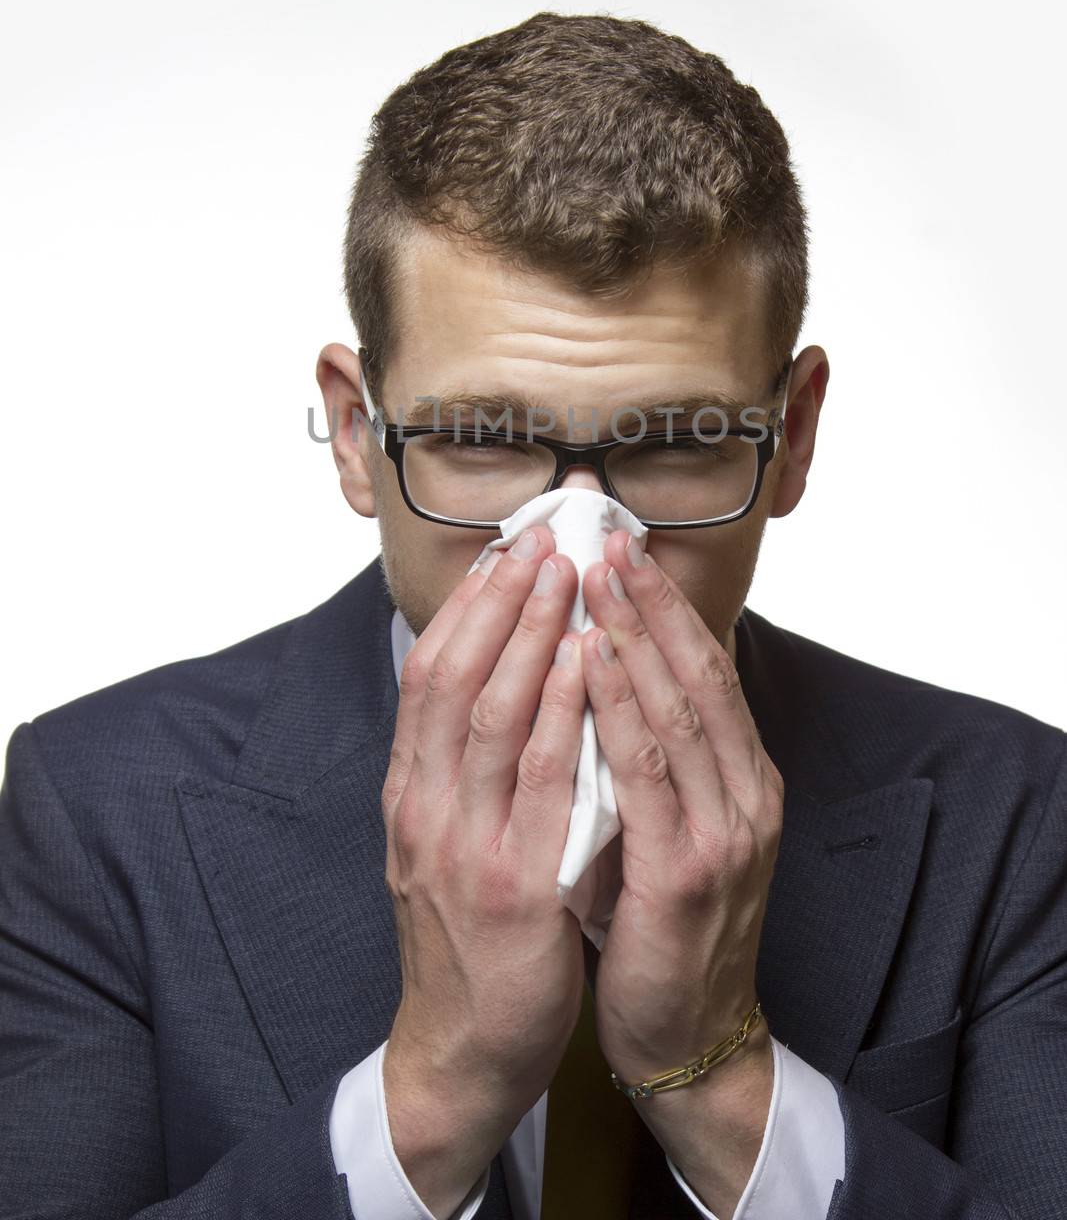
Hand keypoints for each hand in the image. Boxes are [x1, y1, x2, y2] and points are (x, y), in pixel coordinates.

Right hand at [380, 527, 587, 1213]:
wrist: (464, 1048)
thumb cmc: (470, 936)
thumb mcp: (446, 842)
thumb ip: (463, 771)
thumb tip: (498, 686)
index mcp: (409, 793)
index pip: (427, 676)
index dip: (466, 609)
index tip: (504, 554)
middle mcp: (424, 808)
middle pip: (453, 678)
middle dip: (500, 603)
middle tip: (542, 542)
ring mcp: (462, 846)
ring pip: (493, 715)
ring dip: (533, 637)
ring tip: (569, 578)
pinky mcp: (512, 886)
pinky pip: (542, 782)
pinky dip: (564, 713)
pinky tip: (592, 665)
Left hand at [579, 531, 782, 1093]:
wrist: (686, 1037)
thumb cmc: (662, 924)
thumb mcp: (672, 829)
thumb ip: (655, 761)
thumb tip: (611, 674)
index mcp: (744, 782)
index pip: (708, 671)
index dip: (668, 608)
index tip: (627, 550)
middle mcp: (746, 797)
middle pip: (699, 675)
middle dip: (651, 602)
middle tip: (606, 540)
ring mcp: (723, 835)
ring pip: (677, 710)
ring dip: (632, 637)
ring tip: (593, 578)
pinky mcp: (686, 875)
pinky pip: (646, 774)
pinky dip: (616, 708)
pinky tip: (586, 662)